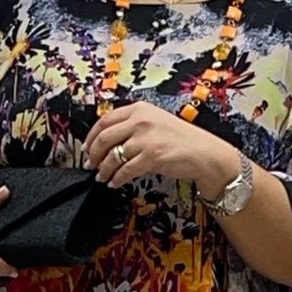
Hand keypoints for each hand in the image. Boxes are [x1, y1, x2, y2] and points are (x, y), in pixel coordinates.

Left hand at [83, 104, 236, 201]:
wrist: (204, 153)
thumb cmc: (182, 140)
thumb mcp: (156, 122)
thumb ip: (134, 125)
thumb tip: (110, 140)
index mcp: (140, 109)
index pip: (105, 120)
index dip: (91, 136)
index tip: (87, 147)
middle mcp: (141, 120)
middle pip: (104, 137)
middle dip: (94, 154)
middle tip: (91, 164)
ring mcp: (146, 138)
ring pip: (112, 156)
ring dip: (104, 170)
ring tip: (102, 177)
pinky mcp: (151, 156)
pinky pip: (125, 170)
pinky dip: (117, 179)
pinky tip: (115, 183)